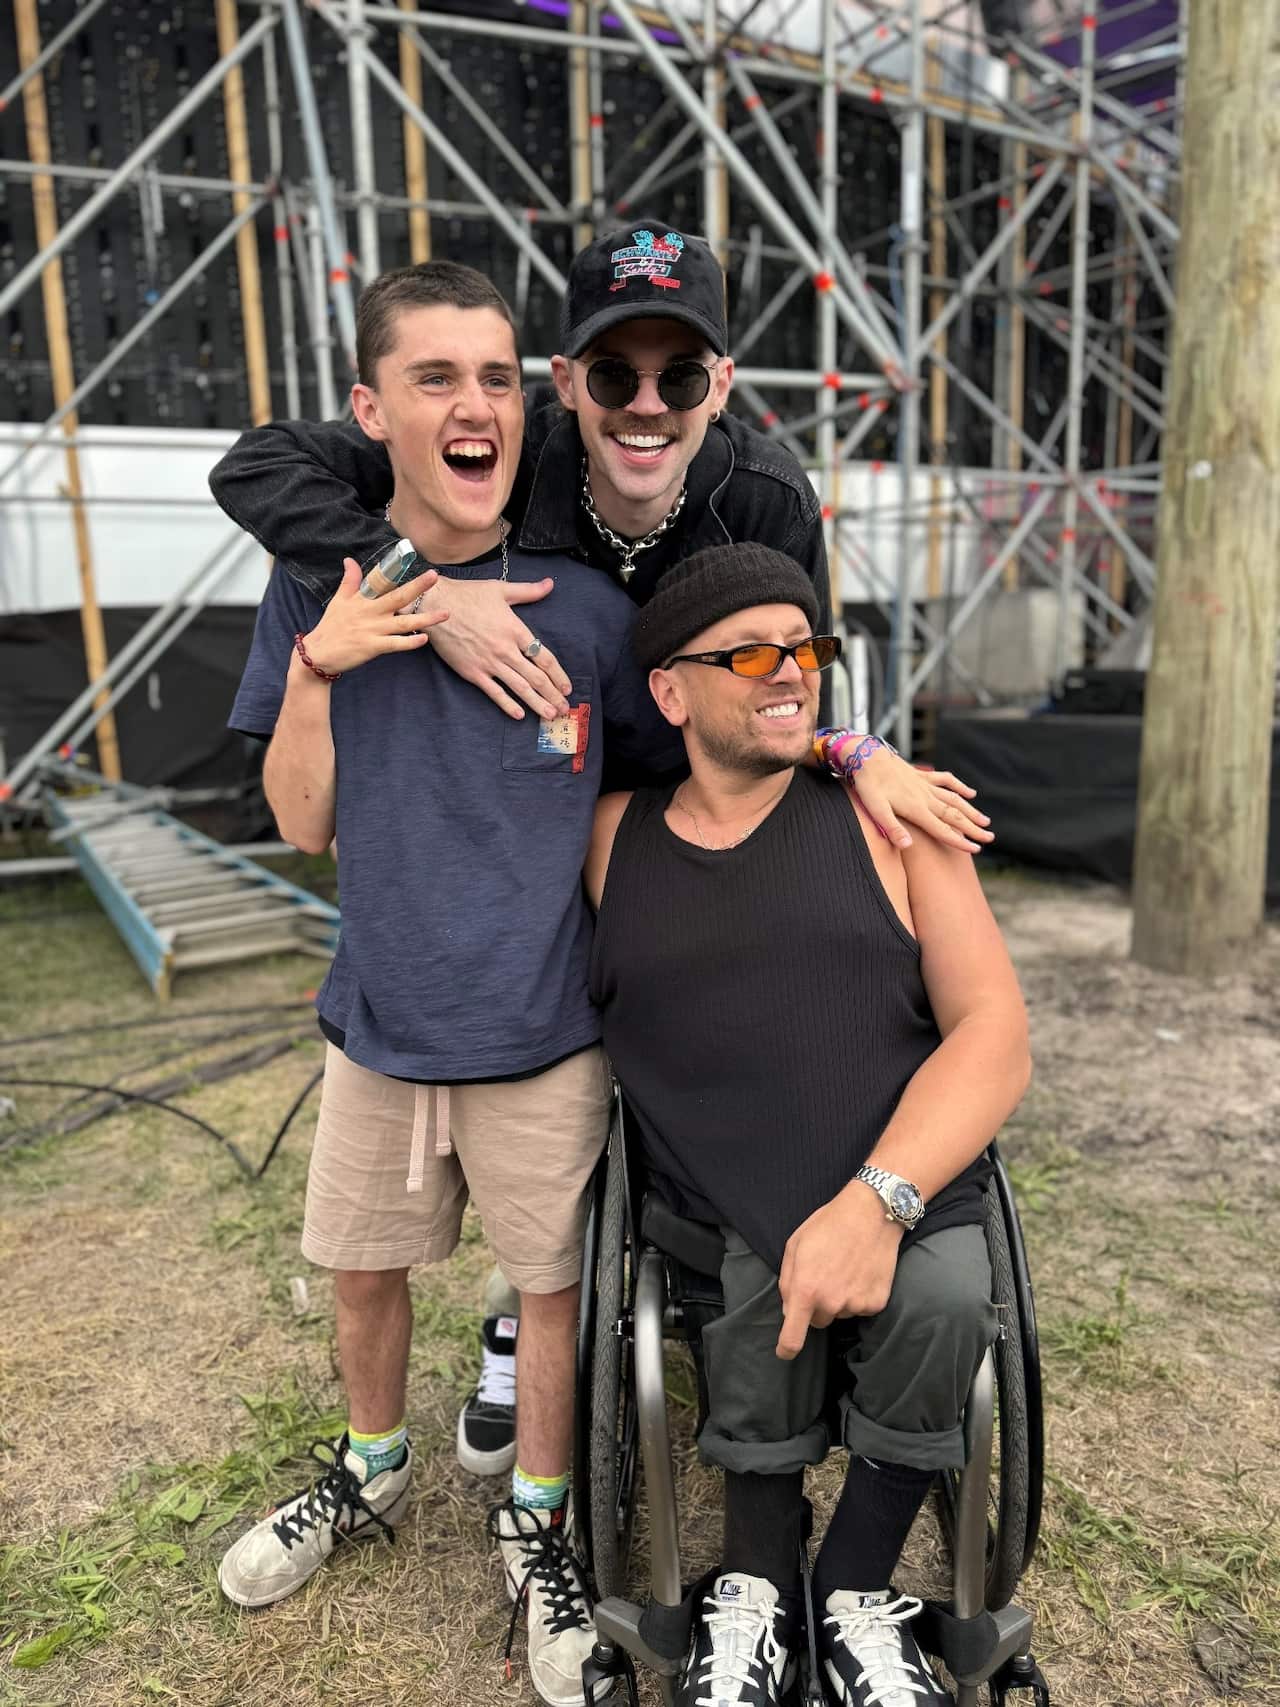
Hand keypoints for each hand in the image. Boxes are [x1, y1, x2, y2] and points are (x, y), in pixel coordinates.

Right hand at [302, 558, 448, 674]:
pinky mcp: (373, 648)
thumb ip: (349, 580)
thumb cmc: (331, 626)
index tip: (414, 559)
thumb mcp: (338, 600)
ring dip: (426, 619)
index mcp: (363, 599)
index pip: (383, 581)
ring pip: (404, 623)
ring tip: (445, 614)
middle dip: (418, 587)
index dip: (398, 570)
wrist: (319, 653)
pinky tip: (424, 638)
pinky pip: (396, 645)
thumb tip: (349, 559)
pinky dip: (410, 642)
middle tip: (434, 576)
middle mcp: (371, 613)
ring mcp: (373, 630)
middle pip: (398, 597)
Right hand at [418, 575, 572, 719]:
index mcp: (516, 630)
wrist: (436, 605)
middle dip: (553, 695)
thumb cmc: (468, 595)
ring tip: (550, 715)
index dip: (559, 675)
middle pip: (536, 677)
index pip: (544, 657)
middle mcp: (506, 650)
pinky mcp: (473, 672)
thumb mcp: (501, 589)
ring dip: (537, 703)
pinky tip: (520, 715)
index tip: (567, 687)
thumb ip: (529, 591)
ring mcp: (489, 663)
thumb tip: (550, 584)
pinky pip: (494, 692)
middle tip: (564, 709)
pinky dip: (508, 705)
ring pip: (519, 688)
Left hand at [775, 1183, 902, 1360]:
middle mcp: (831, 1303)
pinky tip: (861, 1271)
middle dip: (817, 1306)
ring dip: (839, 1299)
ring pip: (840, 1314)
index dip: (787, 1348)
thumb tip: (788, 1309)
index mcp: (806, 1290)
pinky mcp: (876, 1303)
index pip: (793, 1336)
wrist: (872, 1213)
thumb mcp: (795, 1246)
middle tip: (825, 1276)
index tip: (785, 1353)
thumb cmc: (829, 1225)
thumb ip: (787, 1281)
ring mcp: (856, 1305)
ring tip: (845, 1267)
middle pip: (818, 1322)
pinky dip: (860, 1295)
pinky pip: (861, 1308)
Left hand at [852, 749, 991, 852]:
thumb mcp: (875, 810)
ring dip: (970, 811)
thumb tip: (907, 846)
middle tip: (990, 838)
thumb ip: (892, 828)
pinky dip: (959, 786)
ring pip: (954, 799)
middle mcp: (925, 797)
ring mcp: (925, 785)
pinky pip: (946, 780)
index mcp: (916, 809)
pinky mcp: (921, 775)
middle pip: (954, 816)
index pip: (942, 829)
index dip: (959, 841)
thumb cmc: (868, 785)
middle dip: (973, 828)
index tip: (976, 850)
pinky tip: (971, 793)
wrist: (866, 756)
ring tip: (986, 821)